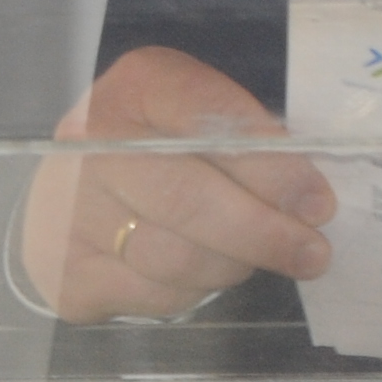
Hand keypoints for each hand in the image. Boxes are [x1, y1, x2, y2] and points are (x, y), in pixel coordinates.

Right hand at [17, 45, 335, 322]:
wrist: (65, 190)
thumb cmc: (155, 145)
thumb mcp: (197, 115)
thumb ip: (244, 141)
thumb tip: (306, 198)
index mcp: (139, 85)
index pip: (210, 121)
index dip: (269, 166)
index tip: (317, 203)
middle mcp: (93, 142)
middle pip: (188, 199)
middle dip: (262, 232)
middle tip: (312, 253)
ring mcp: (71, 210)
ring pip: (177, 258)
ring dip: (232, 265)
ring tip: (251, 258)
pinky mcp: (68, 273)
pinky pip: (155, 297)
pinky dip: (192, 291)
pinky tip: (197, 272)